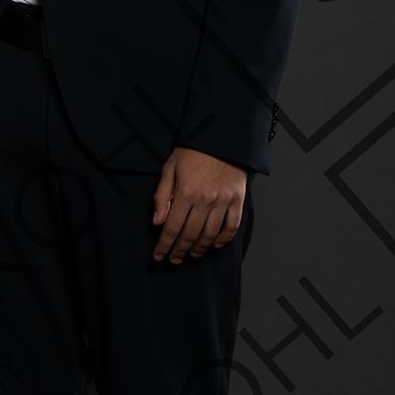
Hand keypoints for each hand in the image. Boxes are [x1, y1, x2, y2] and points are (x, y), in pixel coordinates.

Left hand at [150, 145, 245, 263]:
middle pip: (190, 234)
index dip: (164, 245)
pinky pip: (232, 226)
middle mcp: (205, 200)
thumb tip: (157, 222)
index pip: (172, 227)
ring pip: (210, 234)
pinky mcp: (237, 199)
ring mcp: (223, 201)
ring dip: (200, 248)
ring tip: (192, 255)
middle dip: (180, 250)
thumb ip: (162, 195)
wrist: (222, 135)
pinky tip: (214, 245)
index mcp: (186, 192)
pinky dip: (223, 239)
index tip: (158, 256)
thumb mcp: (170, 167)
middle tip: (174, 260)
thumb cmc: (194, 149)